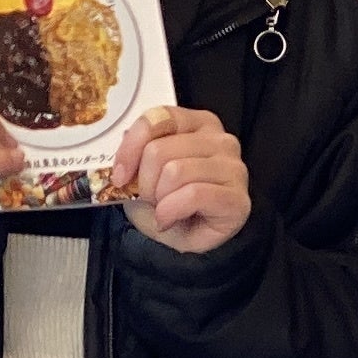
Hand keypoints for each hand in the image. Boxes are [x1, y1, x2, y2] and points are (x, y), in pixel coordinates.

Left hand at [113, 106, 251, 254]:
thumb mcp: (143, 172)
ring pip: (175, 172)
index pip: (159, 117)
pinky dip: (170, 211)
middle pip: (160, 150)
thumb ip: (138, 151)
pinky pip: (193, 194)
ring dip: (158, 199)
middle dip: (144, 182)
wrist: (186, 239)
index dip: (131, 147)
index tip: (120, 174)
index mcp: (199, 124)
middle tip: (149, 199)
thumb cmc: (169, 203)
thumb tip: (125, 140)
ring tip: (163, 209)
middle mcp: (221, 140)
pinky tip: (168, 219)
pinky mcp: (237, 198)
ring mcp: (233, 168)